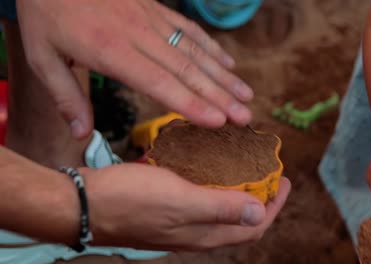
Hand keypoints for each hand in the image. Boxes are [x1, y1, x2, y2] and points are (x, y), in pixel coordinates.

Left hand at [16, 0, 253, 138]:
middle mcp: (139, 35)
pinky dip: (212, 47)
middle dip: (220, 96)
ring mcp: (151, 19)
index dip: (190, 103)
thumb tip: (81, 135)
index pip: (159, 82)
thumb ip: (64, 97)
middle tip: (245, 116)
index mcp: (110, 50)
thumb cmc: (46, 13)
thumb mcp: (41, 56)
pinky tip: (228, 63)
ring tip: (247, 94)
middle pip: (187, 70)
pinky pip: (190, 30)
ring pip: (195, 51)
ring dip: (223, 75)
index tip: (218, 121)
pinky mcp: (156, 9)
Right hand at [81, 164, 289, 250]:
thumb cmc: (131, 200)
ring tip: (242, 163)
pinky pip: (197, 198)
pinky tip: (206, 163)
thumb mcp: (181, 201)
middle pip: (238, 219)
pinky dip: (210, 182)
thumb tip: (260, 214)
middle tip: (266, 170)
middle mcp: (195, 233)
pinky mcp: (164, 209)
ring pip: (218, 208)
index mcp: (204, 234)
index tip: (285, 180)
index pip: (253, 228)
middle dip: (258, 196)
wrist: (84, 203)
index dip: (274, 207)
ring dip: (235, 188)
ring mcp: (179, 222)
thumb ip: (222, 208)